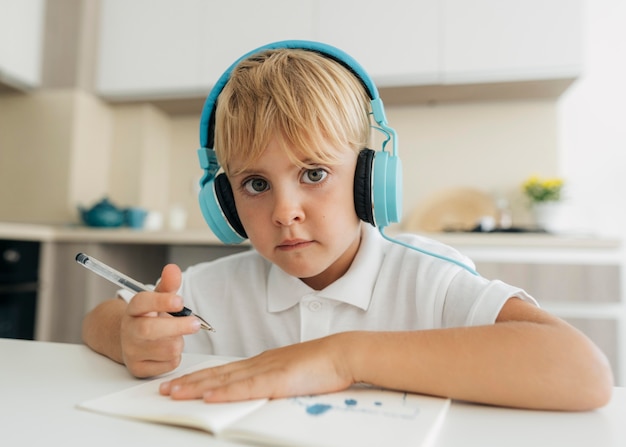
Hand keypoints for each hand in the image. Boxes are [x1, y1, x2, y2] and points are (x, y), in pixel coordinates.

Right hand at [120, 264, 200, 377]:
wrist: (131, 342)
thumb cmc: (150, 318)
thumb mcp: (158, 299)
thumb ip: (168, 285)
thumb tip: (173, 269)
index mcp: (133, 309)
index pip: (142, 302)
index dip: (162, 301)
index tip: (180, 301)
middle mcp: (128, 330)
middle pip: (150, 330)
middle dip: (178, 326)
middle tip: (195, 323)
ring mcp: (131, 351)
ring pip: (166, 348)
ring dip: (179, 342)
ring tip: (175, 337)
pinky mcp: (139, 369)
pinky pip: (169, 364)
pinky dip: (175, 357)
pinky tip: (168, 351)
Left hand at [159, 334, 354, 401]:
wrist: (343, 353)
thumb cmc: (324, 363)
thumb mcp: (294, 372)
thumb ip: (276, 379)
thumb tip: (264, 389)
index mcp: (263, 362)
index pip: (226, 371)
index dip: (201, 377)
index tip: (182, 382)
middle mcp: (260, 363)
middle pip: (218, 374)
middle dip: (189, 382)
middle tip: (165, 388)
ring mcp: (267, 370)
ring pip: (225, 380)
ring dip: (197, 387)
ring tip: (174, 392)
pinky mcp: (277, 380)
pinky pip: (246, 388)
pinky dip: (225, 392)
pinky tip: (208, 396)